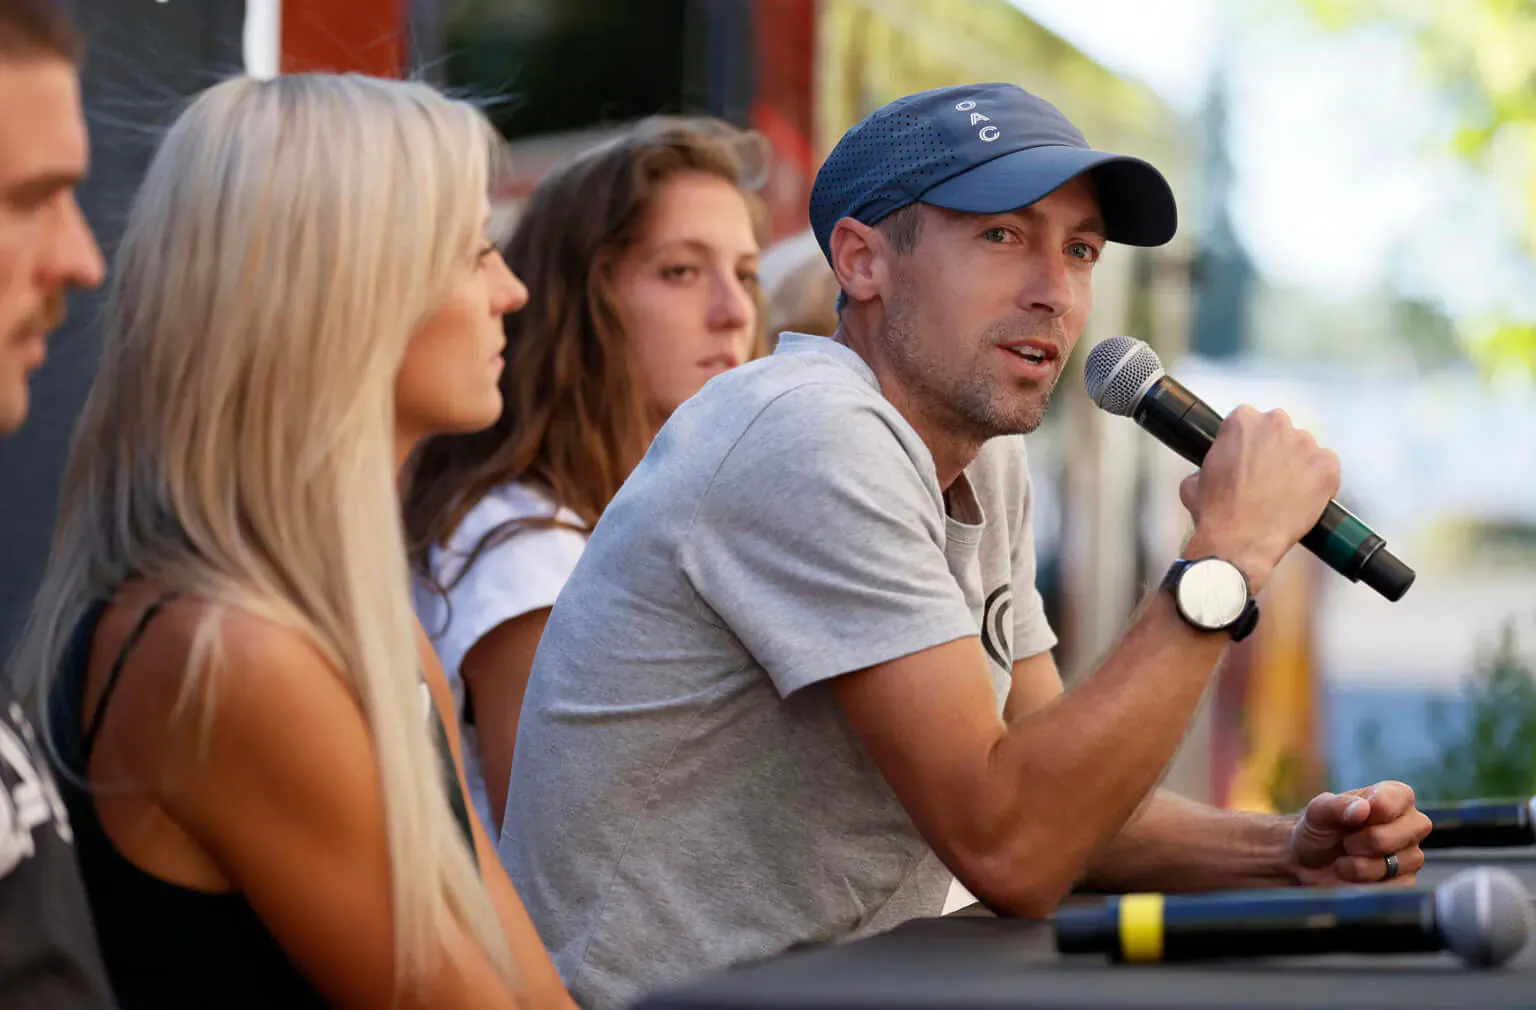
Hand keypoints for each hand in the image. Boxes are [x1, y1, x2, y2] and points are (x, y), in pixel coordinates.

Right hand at [1181, 406, 1339, 591]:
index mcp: (1242, 421)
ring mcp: (1304, 444)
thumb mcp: (1194, 479)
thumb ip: (1212, 461)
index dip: (1247, 444)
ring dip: (1296, 464)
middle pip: (1278, 430)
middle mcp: (1275, 424)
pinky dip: (1319, 480)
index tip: (1247, 460)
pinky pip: (1327, 465)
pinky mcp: (1326, 466)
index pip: (1249, 421)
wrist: (1239, 542)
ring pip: (1304, 448)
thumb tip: (1219, 467)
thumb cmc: (1216, 514)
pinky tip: (1303, 497)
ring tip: (1284, 492)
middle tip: (1265, 477)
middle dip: (1273, 449)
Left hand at [1289, 782, 1431, 887]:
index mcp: (1395, 796)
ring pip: (1391, 864)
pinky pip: (1391, 887)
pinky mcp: (1406, 882)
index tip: (1354, 816)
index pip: (1398, 798)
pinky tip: (1353, 875)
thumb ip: (1338, 805)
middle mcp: (1411, 824)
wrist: (1311, 863)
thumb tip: (1363, 808)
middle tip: (1346, 841)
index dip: (1373, 810)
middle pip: (1397, 835)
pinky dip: (1363, 884)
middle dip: (1360, 841)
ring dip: (1357, 865)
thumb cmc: (1320, 830)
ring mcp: (1411, 855)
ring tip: (1346, 858)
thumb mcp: (1318, 811)